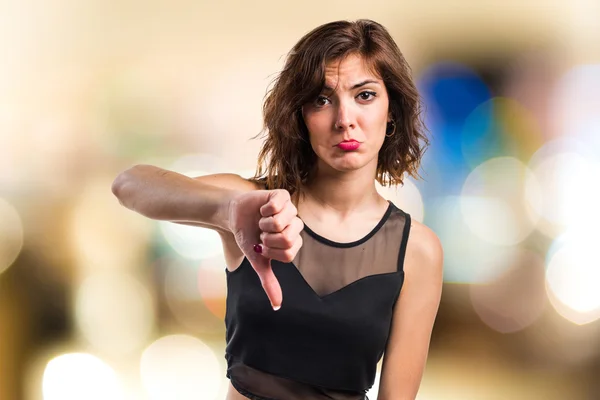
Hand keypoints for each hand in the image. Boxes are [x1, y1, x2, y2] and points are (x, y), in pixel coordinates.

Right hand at [228, 189, 303, 309]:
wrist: (235, 215)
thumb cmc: (248, 237)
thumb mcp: (257, 260)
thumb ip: (269, 281)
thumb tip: (277, 306)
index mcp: (293, 242)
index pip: (288, 253)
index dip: (271, 251)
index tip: (263, 246)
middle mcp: (295, 225)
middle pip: (287, 239)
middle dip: (267, 238)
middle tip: (262, 233)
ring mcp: (291, 210)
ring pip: (281, 222)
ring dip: (264, 223)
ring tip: (261, 220)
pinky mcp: (282, 196)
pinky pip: (278, 204)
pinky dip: (265, 209)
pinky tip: (263, 208)